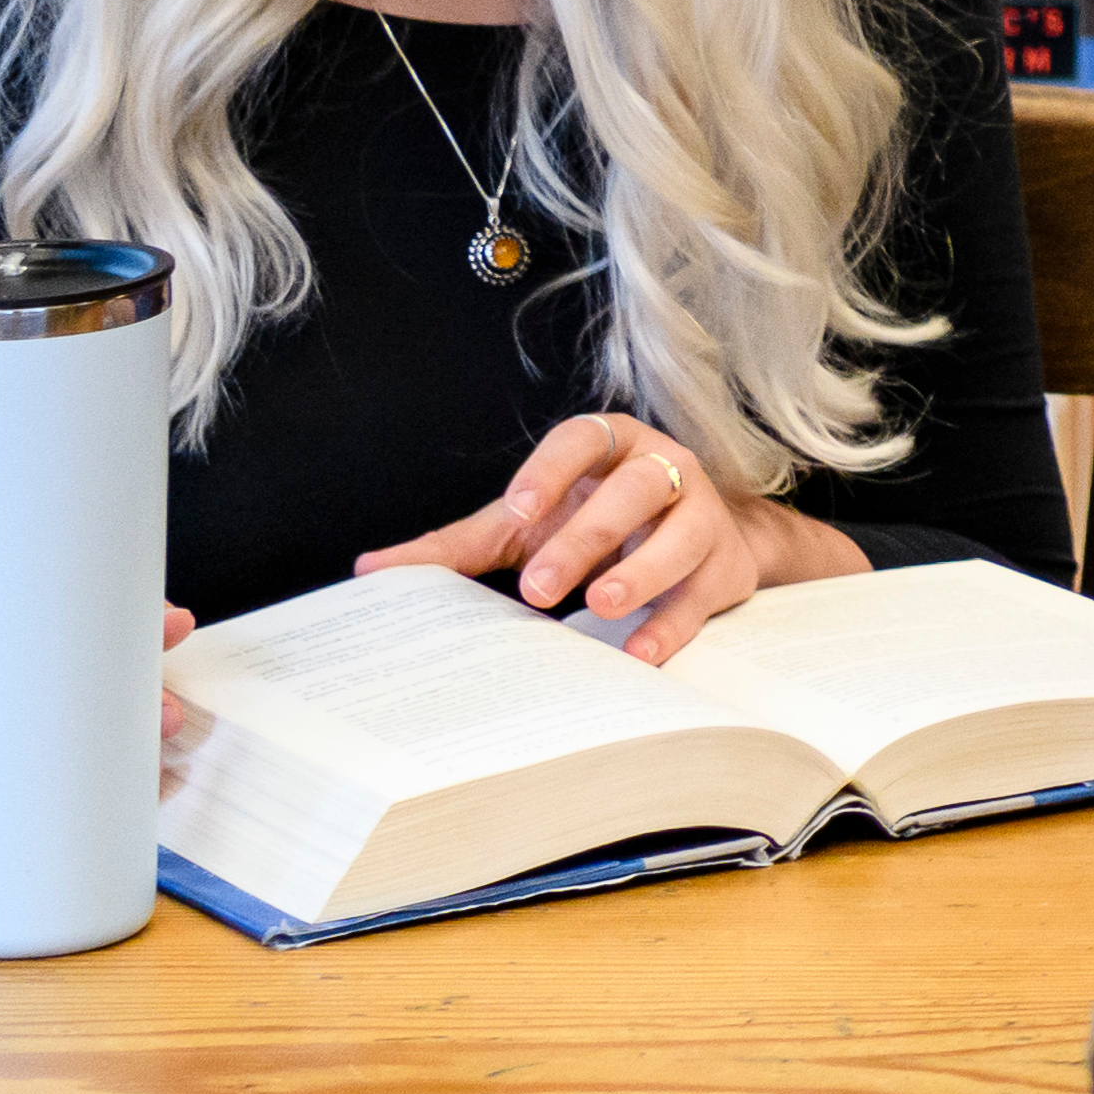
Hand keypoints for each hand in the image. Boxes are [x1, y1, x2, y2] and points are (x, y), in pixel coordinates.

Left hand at [359, 417, 861, 662]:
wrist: (702, 540)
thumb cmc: (595, 521)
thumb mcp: (529, 524)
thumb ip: (458, 546)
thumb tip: (369, 572)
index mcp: (612, 445)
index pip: (585, 438)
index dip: (552, 469)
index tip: (516, 508)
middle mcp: (665, 469)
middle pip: (636, 488)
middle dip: (587, 535)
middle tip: (539, 586)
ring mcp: (702, 516)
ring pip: (682, 534)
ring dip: (642, 570)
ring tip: (599, 606)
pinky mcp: (724, 567)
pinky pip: (702, 594)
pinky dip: (671, 624)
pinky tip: (638, 654)